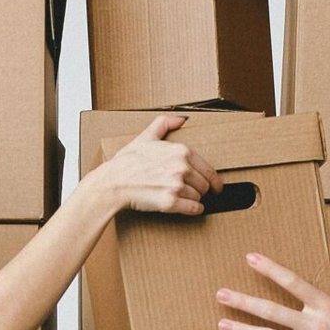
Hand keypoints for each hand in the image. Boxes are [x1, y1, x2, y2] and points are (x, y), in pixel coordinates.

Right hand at [98, 114, 222, 215]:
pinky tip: (192, 209)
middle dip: (199, 189)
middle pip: (205, 185)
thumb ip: (164, 124)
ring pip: (198, 197)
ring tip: (182, 197)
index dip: (213, 179)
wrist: (113, 183)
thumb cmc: (127, 162)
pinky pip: (193, 209)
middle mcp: (182, 168)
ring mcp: (176, 186)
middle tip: (193, 191)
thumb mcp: (146, 137)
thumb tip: (181, 118)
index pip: (209, 169)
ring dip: (193, 199)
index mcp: (181, 152)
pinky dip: (194, 210)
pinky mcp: (170, 203)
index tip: (216, 186)